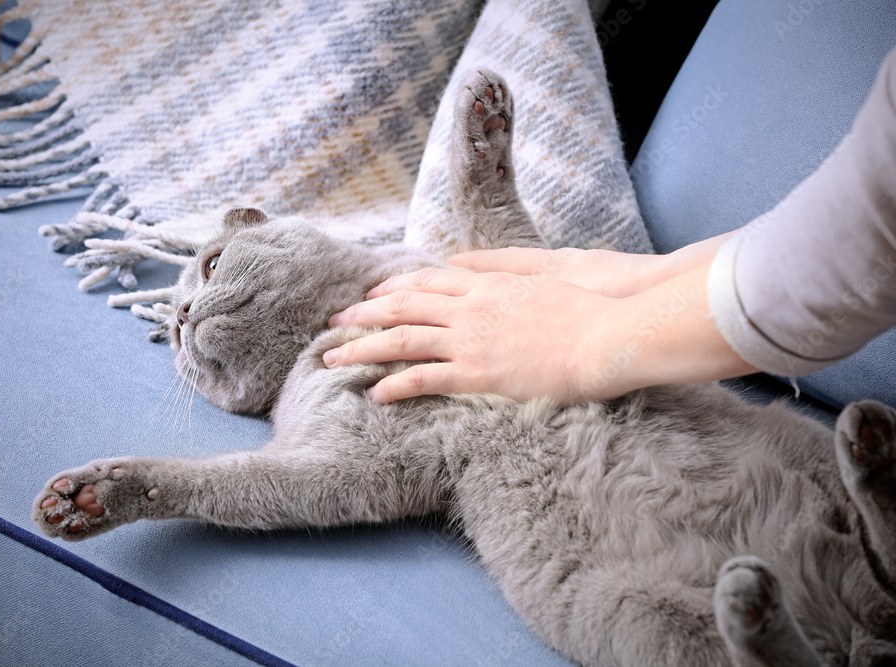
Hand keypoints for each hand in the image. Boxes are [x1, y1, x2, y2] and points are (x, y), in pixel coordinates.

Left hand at [323, 242, 754, 404]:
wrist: (611, 333)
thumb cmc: (589, 302)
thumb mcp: (543, 269)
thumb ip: (499, 262)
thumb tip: (461, 260)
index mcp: (486, 282)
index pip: (425, 282)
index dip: (392, 288)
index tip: (369, 295)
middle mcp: (470, 307)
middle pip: (402, 307)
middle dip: (363, 314)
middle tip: (332, 322)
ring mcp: (472, 340)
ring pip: (403, 340)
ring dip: (363, 349)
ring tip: (331, 359)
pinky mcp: (481, 374)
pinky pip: (427, 379)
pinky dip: (397, 385)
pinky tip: (374, 394)